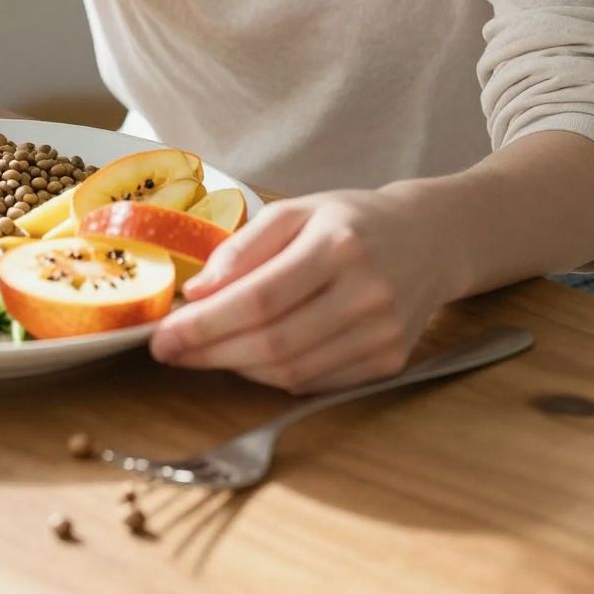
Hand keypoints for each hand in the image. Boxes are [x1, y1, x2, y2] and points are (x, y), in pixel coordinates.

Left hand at [149, 186, 457, 393]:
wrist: (431, 239)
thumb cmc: (353, 221)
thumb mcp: (297, 211)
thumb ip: (243, 247)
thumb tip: (197, 292)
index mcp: (340, 244)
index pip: (260, 298)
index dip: (206, 324)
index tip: (162, 336)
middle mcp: (367, 293)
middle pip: (274, 342)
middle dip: (210, 352)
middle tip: (168, 351)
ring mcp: (383, 333)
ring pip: (292, 371)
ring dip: (237, 367)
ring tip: (204, 352)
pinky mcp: (389, 361)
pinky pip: (316, 382)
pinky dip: (273, 376)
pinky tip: (250, 358)